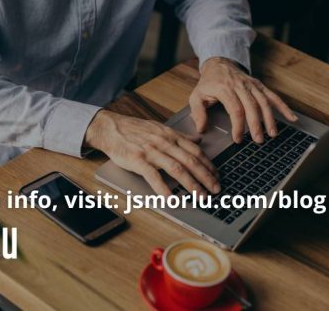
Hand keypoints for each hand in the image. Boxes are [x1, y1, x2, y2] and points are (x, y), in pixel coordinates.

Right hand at [84, 110, 219, 195]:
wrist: (111, 128)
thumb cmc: (135, 130)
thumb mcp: (161, 128)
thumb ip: (180, 136)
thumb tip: (198, 139)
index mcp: (171, 135)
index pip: (196, 151)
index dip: (209, 165)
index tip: (217, 176)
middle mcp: (164, 143)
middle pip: (191, 161)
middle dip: (206, 177)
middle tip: (215, 190)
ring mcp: (152, 152)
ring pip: (177, 169)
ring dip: (191, 184)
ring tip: (200, 196)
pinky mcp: (138, 161)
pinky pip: (154, 176)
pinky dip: (164, 188)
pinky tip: (172, 198)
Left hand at [189, 57, 297, 143]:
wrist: (219, 64)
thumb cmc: (208, 83)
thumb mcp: (196, 96)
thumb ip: (197, 112)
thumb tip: (202, 129)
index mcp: (224, 89)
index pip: (235, 109)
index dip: (238, 125)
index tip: (238, 139)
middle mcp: (240, 86)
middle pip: (252, 106)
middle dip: (257, 125)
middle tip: (259, 140)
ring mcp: (251, 85)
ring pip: (264, 102)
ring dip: (270, 119)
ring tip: (273, 134)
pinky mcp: (259, 85)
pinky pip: (273, 96)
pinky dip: (283, 107)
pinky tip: (292, 117)